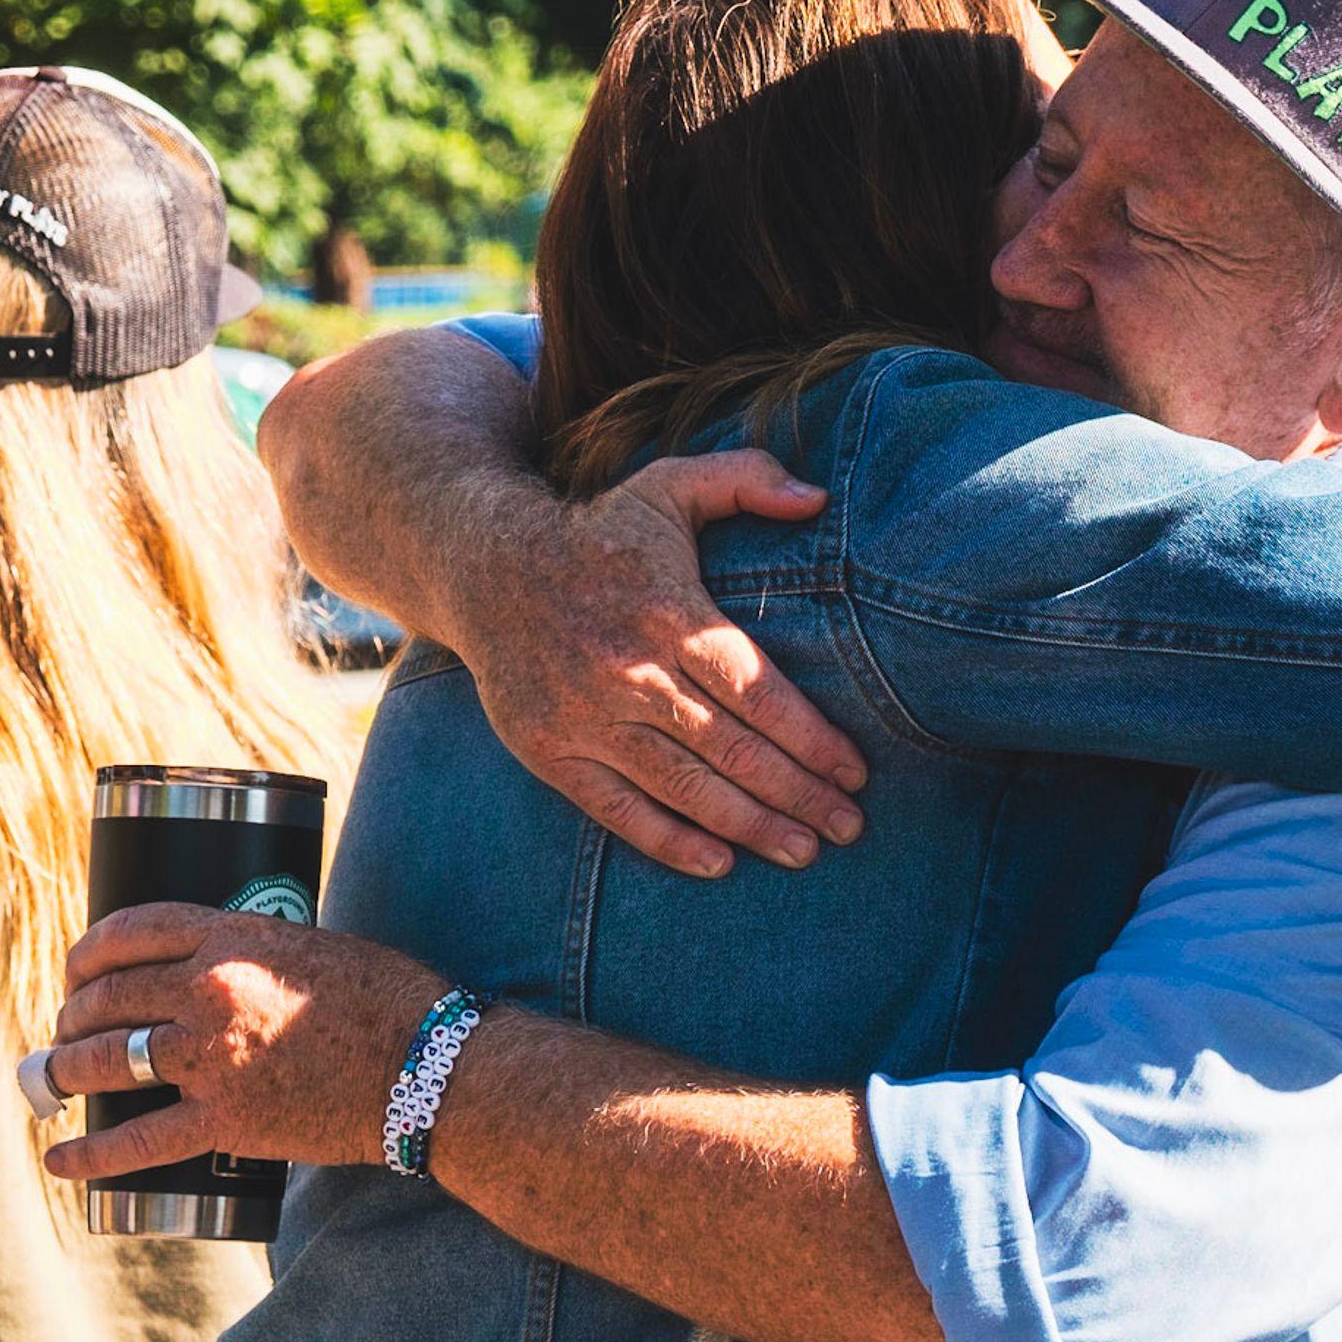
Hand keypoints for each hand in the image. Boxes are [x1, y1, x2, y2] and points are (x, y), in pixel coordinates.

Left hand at [36, 904, 448, 1179]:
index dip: (92, 949)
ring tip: (56, 1078)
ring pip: (106, 1060)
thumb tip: (227, 966)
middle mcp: (210, 993)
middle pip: (111, 995)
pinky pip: (137, 1140)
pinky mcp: (225, 1121)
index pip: (135, 929)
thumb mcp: (317, 945)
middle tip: (68, 1025)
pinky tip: (60, 1160)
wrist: (428, 1066)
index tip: (79, 967)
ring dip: (67, 1069)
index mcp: (233, 939)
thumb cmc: (391, 998)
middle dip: (75, 1012)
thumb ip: (262, 952)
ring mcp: (212, 1060)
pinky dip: (89, 1155)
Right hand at [447, 450, 869, 879]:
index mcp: (671, 613)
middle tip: (850, 826)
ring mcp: (587, 715)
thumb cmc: (601, 530)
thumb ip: (747, 480)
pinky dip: (670, 841)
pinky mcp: (549, 749)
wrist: (485, 566)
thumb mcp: (671, 485)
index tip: (857, 773)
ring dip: (751, 827)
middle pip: (733, 750)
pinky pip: (617, 808)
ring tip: (804, 851)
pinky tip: (720, 861)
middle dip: (800, 794)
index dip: (813, 740)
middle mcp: (631, 671)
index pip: (758, 692)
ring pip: (684, 787)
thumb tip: (818, 498)